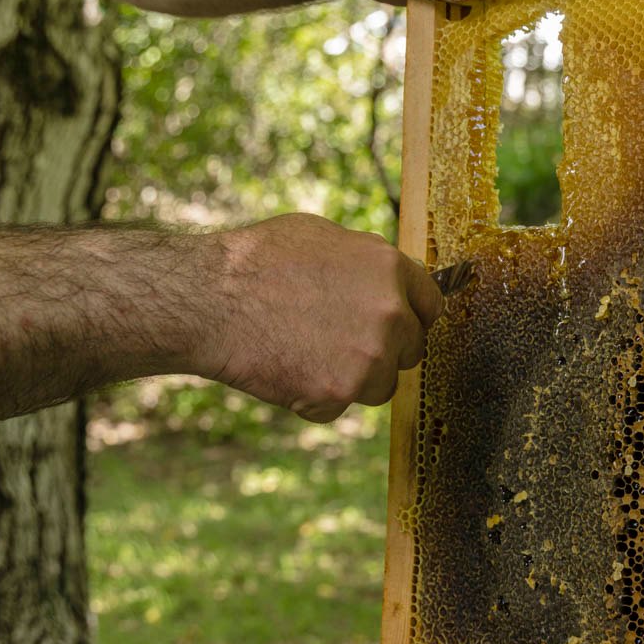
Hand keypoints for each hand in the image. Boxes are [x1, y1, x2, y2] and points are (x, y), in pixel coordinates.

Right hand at [198, 213, 443, 422]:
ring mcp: (367, 359)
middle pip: (412, 350)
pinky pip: (339, 407)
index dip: (412, 316)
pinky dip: (316, 397)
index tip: (398, 326)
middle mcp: (390, 315)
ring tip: (307, 353)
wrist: (211, 299)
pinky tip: (286, 369)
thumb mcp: (323, 237)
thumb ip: (367, 263)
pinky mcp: (338, 394)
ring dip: (353, 379)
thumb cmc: (257, 260)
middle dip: (384, 350)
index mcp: (391, 270)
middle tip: (340, 342)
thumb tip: (386, 279)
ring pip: (380, 385)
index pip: (431, 304)